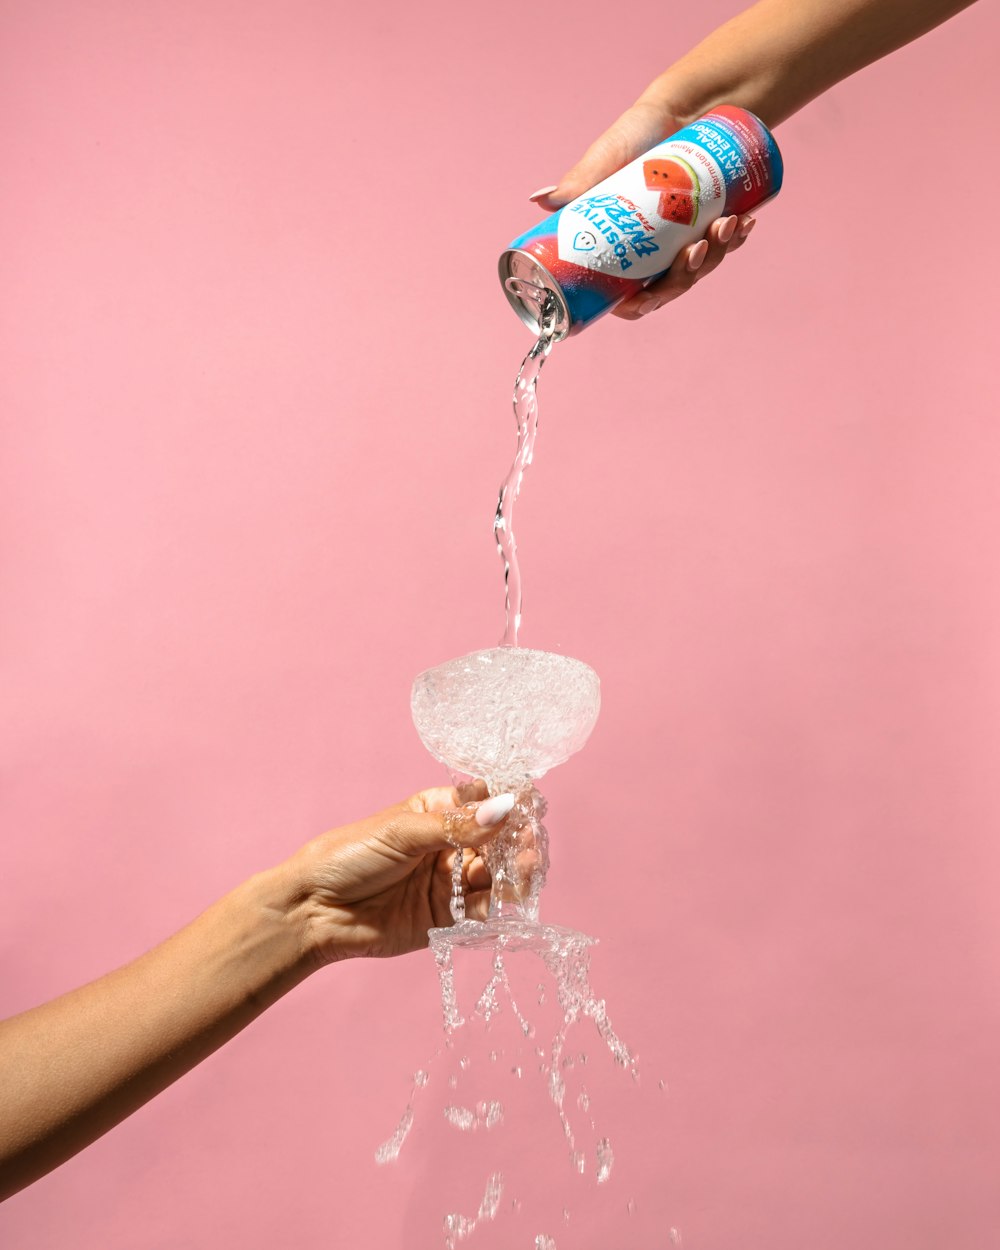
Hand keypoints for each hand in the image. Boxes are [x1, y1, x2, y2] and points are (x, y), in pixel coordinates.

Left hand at [282, 784, 519, 962]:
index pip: (483, 802)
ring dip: (514, 872)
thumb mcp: (403, 832)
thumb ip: (456, 826)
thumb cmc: (349, 856)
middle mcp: (448, 846)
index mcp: (437, 812)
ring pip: (495, 875)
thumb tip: (505, 807)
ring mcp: (449, 883)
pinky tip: (505, 898)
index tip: (527, 805)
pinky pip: (481, 911)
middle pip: (497, 841)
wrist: (314, 910)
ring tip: (524, 870)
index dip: (507, 803)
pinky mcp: (446, 918)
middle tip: (528, 844)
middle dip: (516, 841)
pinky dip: (497, 905)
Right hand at [529, 96, 755, 318]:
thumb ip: (578, 182)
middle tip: (696, 252)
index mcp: (623, 249)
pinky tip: (744, 223)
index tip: (646, 300)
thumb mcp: (608, 158)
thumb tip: (540, 200)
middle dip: (686, 277)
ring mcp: (685, 238)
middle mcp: (655, 249)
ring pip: (702, 267)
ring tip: (725, 226)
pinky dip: (737, 237)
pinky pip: (728, 243)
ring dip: (717, 255)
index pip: (628, 297)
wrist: (683, 103)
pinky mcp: (714, 221)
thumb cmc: (639, 132)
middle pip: (670, 287)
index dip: (638, 307)